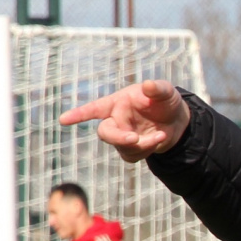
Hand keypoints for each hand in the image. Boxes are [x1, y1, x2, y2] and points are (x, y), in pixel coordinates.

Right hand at [59, 79, 190, 161]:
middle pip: (105, 132)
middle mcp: (116, 119)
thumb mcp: (166, 92)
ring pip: (121, 147)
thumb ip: (157, 89)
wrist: (177, 120)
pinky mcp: (130, 149)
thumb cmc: (166, 101)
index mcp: (118, 103)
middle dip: (118, 138)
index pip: (94, 108)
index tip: (63, 120)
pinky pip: (131, 155)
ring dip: (141, 145)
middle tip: (135, 138)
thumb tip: (148, 85)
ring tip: (161, 135)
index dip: (79, 114)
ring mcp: (122, 135)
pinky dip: (146, 150)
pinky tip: (158, 140)